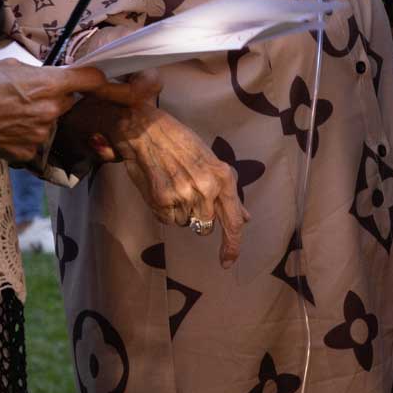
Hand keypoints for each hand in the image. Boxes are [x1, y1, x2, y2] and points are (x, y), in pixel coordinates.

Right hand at [0, 61, 157, 163]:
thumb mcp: (11, 66)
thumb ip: (41, 75)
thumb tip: (54, 79)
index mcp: (48, 84)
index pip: (93, 81)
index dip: (113, 84)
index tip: (133, 85)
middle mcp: (50, 111)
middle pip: (74, 107)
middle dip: (65, 104)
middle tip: (38, 98)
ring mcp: (39, 136)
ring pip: (56, 127)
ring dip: (44, 122)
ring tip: (10, 113)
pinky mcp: (27, 155)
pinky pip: (39, 145)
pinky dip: (29, 137)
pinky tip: (5, 127)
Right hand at [103, 103, 248, 267]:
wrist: (146, 130)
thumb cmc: (181, 143)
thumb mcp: (211, 161)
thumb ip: (228, 192)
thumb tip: (246, 218)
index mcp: (223, 178)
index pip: (234, 221)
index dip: (232, 245)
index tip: (228, 262)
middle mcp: (206, 189)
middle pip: (206, 226)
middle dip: (198, 217)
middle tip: (187, 193)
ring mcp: (184, 196)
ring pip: (185, 223)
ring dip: (180, 212)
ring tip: (173, 185)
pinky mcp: (163, 201)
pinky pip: (168, 219)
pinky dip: (165, 209)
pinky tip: (161, 187)